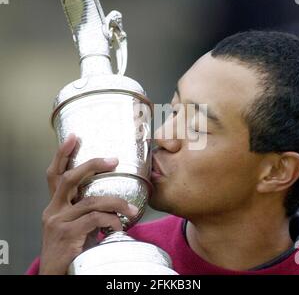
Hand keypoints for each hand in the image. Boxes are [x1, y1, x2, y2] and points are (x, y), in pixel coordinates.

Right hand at [39, 134, 137, 274]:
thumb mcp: (75, 224)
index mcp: (56, 204)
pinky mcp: (67, 234)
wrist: (56, 274)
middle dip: (92, 165)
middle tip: (113, 160)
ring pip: (91, 201)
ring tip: (131, 210)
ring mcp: (59, 221)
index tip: (74, 137)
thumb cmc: (69, 247)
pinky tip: (118, 227)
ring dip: (116, 203)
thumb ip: (85, 209)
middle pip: (69, 178)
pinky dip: (111, 221)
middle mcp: (53, 209)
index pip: (55, 174)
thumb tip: (111, 198)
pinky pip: (95, 219)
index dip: (62, 154)